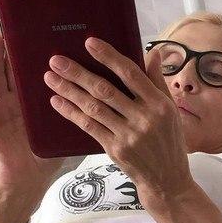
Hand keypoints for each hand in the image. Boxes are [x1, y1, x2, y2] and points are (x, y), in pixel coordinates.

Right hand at [0, 31, 64, 189]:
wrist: (26, 177)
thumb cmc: (46, 155)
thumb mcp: (62, 129)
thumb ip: (75, 111)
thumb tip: (103, 96)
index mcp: (36, 99)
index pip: (37, 72)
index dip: (40, 54)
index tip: (47, 33)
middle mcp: (17, 98)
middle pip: (16, 69)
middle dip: (17, 48)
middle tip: (21, 27)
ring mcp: (0, 105)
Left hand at [43, 36, 194, 209]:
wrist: (167, 180)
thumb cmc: (169, 143)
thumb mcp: (170, 112)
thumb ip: (158, 82)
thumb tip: (152, 53)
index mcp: (160, 105)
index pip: (131, 75)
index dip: (109, 57)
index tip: (89, 43)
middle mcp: (145, 119)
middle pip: (106, 90)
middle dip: (78, 73)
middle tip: (56, 60)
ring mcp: (129, 135)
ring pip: (94, 108)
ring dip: (69, 91)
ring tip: (51, 78)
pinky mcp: (116, 149)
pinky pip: (89, 127)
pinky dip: (72, 113)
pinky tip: (59, 102)